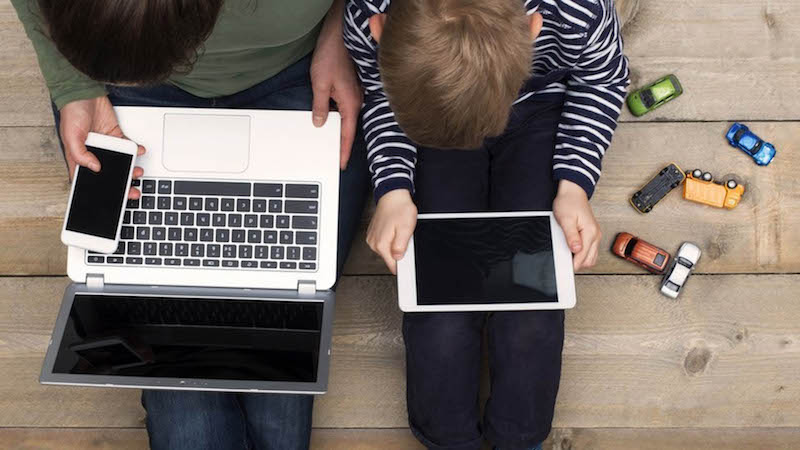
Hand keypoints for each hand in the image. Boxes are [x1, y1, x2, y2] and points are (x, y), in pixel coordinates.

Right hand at [60, 96, 145, 198]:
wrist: (84, 93)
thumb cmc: (72, 112)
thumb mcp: (71, 136)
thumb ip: (81, 154)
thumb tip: (95, 167)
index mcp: (80, 158)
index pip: (90, 179)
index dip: (100, 190)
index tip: (112, 199)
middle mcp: (94, 154)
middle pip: (109, 174)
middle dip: (121, 184)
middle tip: (132, 191)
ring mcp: (107, 146)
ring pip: (121, 163)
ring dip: (131, 168)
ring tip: (137, 171)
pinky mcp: (116, 137)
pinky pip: (128, 147)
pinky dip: (135, 150)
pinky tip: (139, 151)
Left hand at [310, 0, 362, 169]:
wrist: (339, 36)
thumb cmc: (331, 56)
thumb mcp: (319, 83)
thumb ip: (320, 106)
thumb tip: (319, 122)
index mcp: (350, 104)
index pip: (347, 134)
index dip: (343, 151)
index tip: (340, 164)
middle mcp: (356, 101)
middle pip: (349, 128)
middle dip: (341, 143)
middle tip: (334, 158)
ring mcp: (354, 95)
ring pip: (347, 118)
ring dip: (339, 129)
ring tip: (329, 142)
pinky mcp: (350, 88)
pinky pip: (345, 108)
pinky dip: (338, 116)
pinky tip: (329, 118)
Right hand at [367, 189, 417, 273]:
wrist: (393, 196)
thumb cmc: (400, 209)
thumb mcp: (406, 228)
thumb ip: (400, 246)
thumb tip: (398, 258)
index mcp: (381, 244)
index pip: (393, 266)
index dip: (403, 263)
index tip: (407, 256)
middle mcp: (374, 243)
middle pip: (390, 258)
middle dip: (400, 251)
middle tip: (405, 237)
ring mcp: (373, 238)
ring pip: (388, 250)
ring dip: (395, 244)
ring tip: (399, 231)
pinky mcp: (374, 234)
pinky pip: (385, 243)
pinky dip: (391, 238)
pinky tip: (394, 229)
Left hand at [553, 179, 601, 270]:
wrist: (573, 193)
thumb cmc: (568, 203)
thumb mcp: (566, 220)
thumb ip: (571, 236)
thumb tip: (576, 250)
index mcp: (590, 232)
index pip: (583, 257)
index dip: (572, 264)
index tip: (564, 266)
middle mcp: (595, 235)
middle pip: (589, 260)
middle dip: (577, 263)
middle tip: (565, 260)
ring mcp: (595, 235)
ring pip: (591, 257)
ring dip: (581, 259)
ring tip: (568, 254)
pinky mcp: (592, 234)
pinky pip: (590, 250)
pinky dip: (582, 253)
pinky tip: (573, 249)